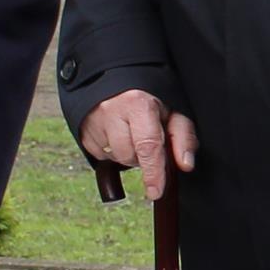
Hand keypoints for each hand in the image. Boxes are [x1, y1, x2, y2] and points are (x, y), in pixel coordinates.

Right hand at [81, 90, 199, 199]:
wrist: (113, 78)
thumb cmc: (148, 98)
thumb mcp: (172, 110)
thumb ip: (182, 136)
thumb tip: (186, 164)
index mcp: (137, 104)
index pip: (147, 145)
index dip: (153, 172)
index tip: (155, 191)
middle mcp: (112, 110)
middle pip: (129, 155)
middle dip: (142, 156)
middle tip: (147, 138)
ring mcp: (94, 121)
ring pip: (115, 157)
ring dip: (127, 153)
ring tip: (131, 133)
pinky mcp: (83, 131)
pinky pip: (101, 155)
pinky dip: (113, 151)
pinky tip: (117, 134)